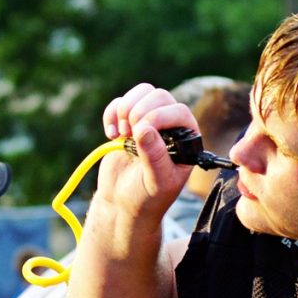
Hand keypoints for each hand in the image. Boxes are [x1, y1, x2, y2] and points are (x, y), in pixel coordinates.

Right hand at [97, 83, 199, 220]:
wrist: (123, 204)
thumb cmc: (147, 198)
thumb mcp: (156, 182)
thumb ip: (154, 157)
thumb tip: (144, 129)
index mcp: (186, 140)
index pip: (179, 112)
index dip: (159, 116)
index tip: (141, 132)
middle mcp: (170, 127)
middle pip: (160, 97)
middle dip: (141, 111)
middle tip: (130, 135)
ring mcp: (148, 122)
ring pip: (142, 92)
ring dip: (126, 107)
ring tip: (121, 133)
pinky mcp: (127, 123)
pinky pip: (120, 102)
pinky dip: (111, 113)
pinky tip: (111, 135)